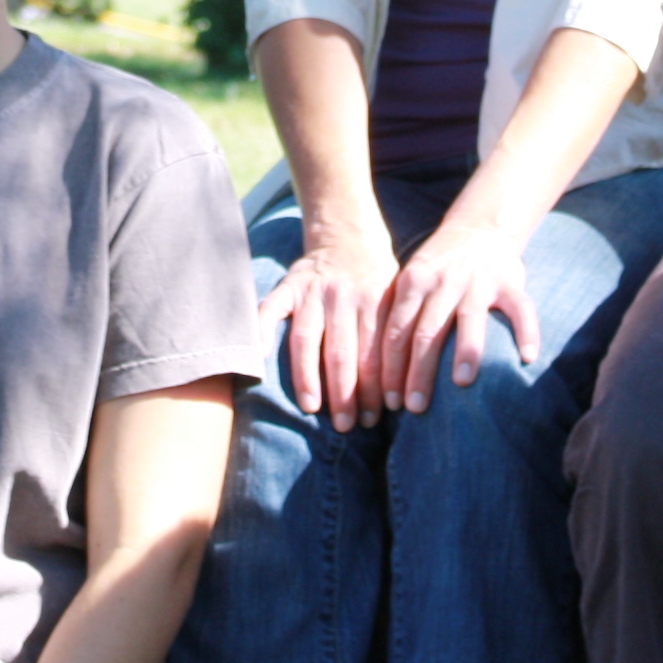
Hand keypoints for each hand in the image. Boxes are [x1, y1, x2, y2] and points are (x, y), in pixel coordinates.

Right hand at [262, 223, 399, 431]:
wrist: (347, 237)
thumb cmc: (377, 282)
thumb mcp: (397, 298)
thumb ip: (397, 335)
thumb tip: (404, 393)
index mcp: (375, 300)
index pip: (375, 352)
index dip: (376, 388)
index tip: (377, 418)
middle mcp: (343, 295)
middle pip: (342, 351)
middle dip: (346, 393)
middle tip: (346, 425)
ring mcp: (312, 291)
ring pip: (308, 338)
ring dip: (309, 377)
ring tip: (311, 408)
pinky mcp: (287, 286)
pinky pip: (269, 309)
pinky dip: (261, 331)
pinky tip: (258, 359)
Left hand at [381, 211, 541, 413]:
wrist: (479, 228)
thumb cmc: (438, 269)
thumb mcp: (410, 282)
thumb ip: (396, 318)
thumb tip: (372, 373)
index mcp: (413, 282)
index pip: (397, 331)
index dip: (391, 368)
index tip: (389, 402)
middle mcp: (445, 281)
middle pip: (428, 331)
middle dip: (419, 372)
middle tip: (415, 407)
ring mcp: (479, 281)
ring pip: (471, 319)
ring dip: (465, 351)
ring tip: (461, 382)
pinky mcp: (510, 282)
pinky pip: (521, 308)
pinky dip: (527, 331)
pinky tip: (528, 357)